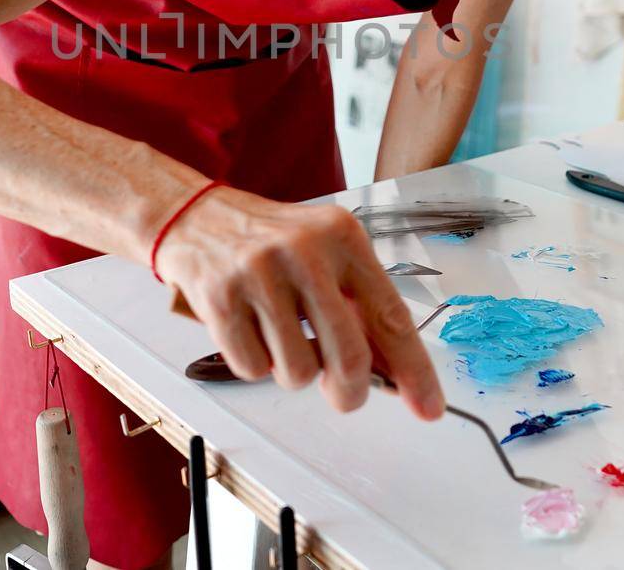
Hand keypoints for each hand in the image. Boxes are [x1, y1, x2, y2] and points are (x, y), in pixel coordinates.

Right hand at [153, 185, 444, 420]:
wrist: (195, 217)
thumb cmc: (272, 243)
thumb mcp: (325, 253)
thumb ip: (359, 304)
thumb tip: (393, 371)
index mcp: (342, 236)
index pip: (390, 315)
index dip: (414, 370)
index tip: (428, 407)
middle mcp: (304, 252)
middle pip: (348, 356)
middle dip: (349, 392)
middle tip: (342, 395)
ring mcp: (259, 274)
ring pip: (298, 372)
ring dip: (293, 372)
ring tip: (280, 337)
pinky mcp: (220, 299)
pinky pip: (252, 369)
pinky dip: (254, 363)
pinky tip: (248, 329)